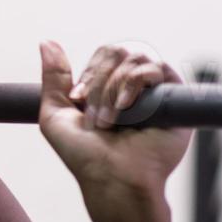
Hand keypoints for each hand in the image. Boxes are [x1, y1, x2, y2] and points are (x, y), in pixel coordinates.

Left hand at [37, 40, 190, 203]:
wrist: (112, 179)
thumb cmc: (85, 155)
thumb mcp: (55, 114)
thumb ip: (53, 77)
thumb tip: (46, 42)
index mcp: (110, 87)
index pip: (104, 55)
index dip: (90, 72)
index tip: (78, 100)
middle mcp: (134, 86)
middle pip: (117, 52)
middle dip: (99, 81)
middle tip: (95, 115)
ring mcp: (155, 91)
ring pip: (134, 57)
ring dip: (113, 88)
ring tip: (111, 119)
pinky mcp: (175, 99)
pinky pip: (156, 68)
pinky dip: (133, 84)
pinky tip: (126, 107)